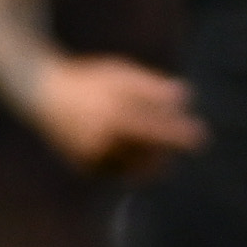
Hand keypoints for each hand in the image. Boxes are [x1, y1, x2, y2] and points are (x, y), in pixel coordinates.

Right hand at [26, 55, 205, 176]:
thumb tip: (186, 97)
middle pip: (149, 153)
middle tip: (185, 137)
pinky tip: (137, 151)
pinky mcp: (87, 168)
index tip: (201, 136)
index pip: (156, 130)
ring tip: (162, 145)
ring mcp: (92, 157)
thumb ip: (153, 86)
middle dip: (168, 147)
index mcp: (113, 115)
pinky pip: (120, 172)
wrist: (45, 95)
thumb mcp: (122, 74)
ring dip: (154, 159)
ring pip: (136, 168)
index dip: (180, 134)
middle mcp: (102, 140)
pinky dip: (133, 164)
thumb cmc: (90, 80)